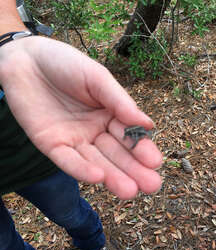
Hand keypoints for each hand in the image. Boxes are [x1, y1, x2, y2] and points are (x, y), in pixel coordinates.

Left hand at [0, 37, 161, 198]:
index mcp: (110, 114)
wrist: (25, 58)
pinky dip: (81, 169)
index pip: (129, 135)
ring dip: (112, 177)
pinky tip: (98, 177)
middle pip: (116, 154)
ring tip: (130, 191)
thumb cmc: (65, 63)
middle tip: (151, 186)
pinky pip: (67, 160)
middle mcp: (94, 131)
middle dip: (133, 170)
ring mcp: (73, 139)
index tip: (156, 162)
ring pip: (95, 162)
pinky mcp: (51, 145)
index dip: (142, 149)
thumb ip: (119, 101)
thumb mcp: (97, 77)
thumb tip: (149, 124)